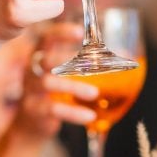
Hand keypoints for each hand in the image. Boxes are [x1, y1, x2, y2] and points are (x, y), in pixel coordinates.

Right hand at [14, 23, 96, 139]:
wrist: (32, 124)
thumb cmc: (56, 91)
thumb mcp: (68, 74)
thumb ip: (89, 62)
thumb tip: (126, 53)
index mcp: (42, 55)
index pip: (48, 38)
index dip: (61, 33)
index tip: (80, 32)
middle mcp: (33, 69)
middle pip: (45, 58)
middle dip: (64, 57)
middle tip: (89, 61)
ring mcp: (31, 90)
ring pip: (49, 83)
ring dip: (73, 86)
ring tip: (94, 92)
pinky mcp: (33, 110)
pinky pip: (51, 109)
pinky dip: (72, 112)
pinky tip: (89, 116)